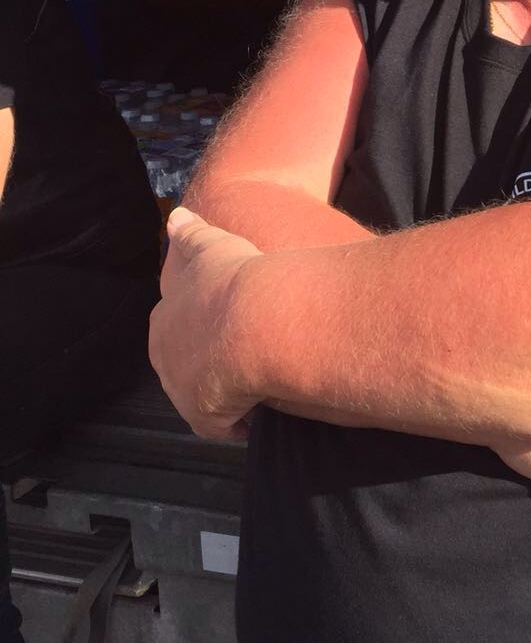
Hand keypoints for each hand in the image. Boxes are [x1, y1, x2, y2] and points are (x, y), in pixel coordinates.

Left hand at [149, 207, 262, 442]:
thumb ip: (191, 234)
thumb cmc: (234, 280)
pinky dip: (235, 423)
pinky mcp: (203, 416)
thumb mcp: (209, 246)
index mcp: (164, 321)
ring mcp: (182, 390)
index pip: (176, 330)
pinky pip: (219, 426)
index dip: (201, 330)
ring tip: (252, 389)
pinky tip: (254, 416)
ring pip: (202, 396)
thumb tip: (176, 217)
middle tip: (240, 360)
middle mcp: (165, 358)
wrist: (254, 321)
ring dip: (223, 395)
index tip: (224, 329)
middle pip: (184, 367)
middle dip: (207, 366)